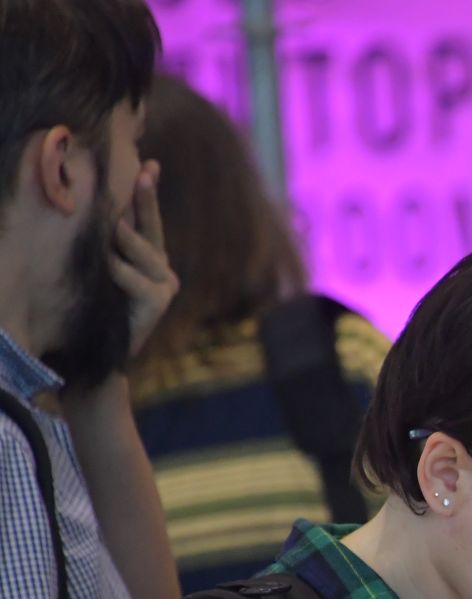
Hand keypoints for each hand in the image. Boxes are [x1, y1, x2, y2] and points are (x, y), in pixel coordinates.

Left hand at [113, 160, 177, 358]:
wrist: (101, 352)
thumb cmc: (97, 308)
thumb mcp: (103, 270)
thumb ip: (108, 245)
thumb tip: (100, 209)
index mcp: (150, 259)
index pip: (149, 219)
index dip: (149, 192)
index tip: (151, 162)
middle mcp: (162, 270)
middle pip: (153, 228)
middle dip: (147, 200)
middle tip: (143, 173)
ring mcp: (164, 287)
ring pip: (145, 253)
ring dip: (127, 240)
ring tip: (114, 225)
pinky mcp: (157, 303)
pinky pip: (136, 280)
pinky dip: (121, 271)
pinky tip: (110, 263)